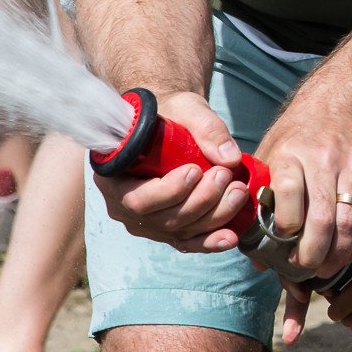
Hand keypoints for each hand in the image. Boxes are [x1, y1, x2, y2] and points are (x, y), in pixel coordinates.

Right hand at [92, 90, 251, 252]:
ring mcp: (148, 222)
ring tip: (238, 192)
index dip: (168, 191)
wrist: (173, 125)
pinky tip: (230, 237)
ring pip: (180, 231)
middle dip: (200, 201)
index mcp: (114, 177)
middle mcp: (125, 206)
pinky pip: (188, 242)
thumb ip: (206, 127)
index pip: (137, 198)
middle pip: (163, 219)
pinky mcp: (169, 229)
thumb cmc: (171, 114)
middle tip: (225, 176)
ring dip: (213, 216)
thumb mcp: (186, 109)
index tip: (196, 170)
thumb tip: (230, 157)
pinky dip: (210, 241)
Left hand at [255, 91, 351, 277]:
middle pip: (321, 218)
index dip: (285, 226)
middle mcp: (323, 160)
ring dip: (337, 255)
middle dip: (312, 254)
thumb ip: (259, 200)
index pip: (288, 193)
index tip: (281, 242)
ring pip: (349, 222)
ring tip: (324, 268)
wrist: (342, 101)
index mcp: (291, 153)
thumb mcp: (270, 153)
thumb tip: (258, 256)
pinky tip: (346, 252)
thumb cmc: (297, 135)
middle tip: (303, 267)